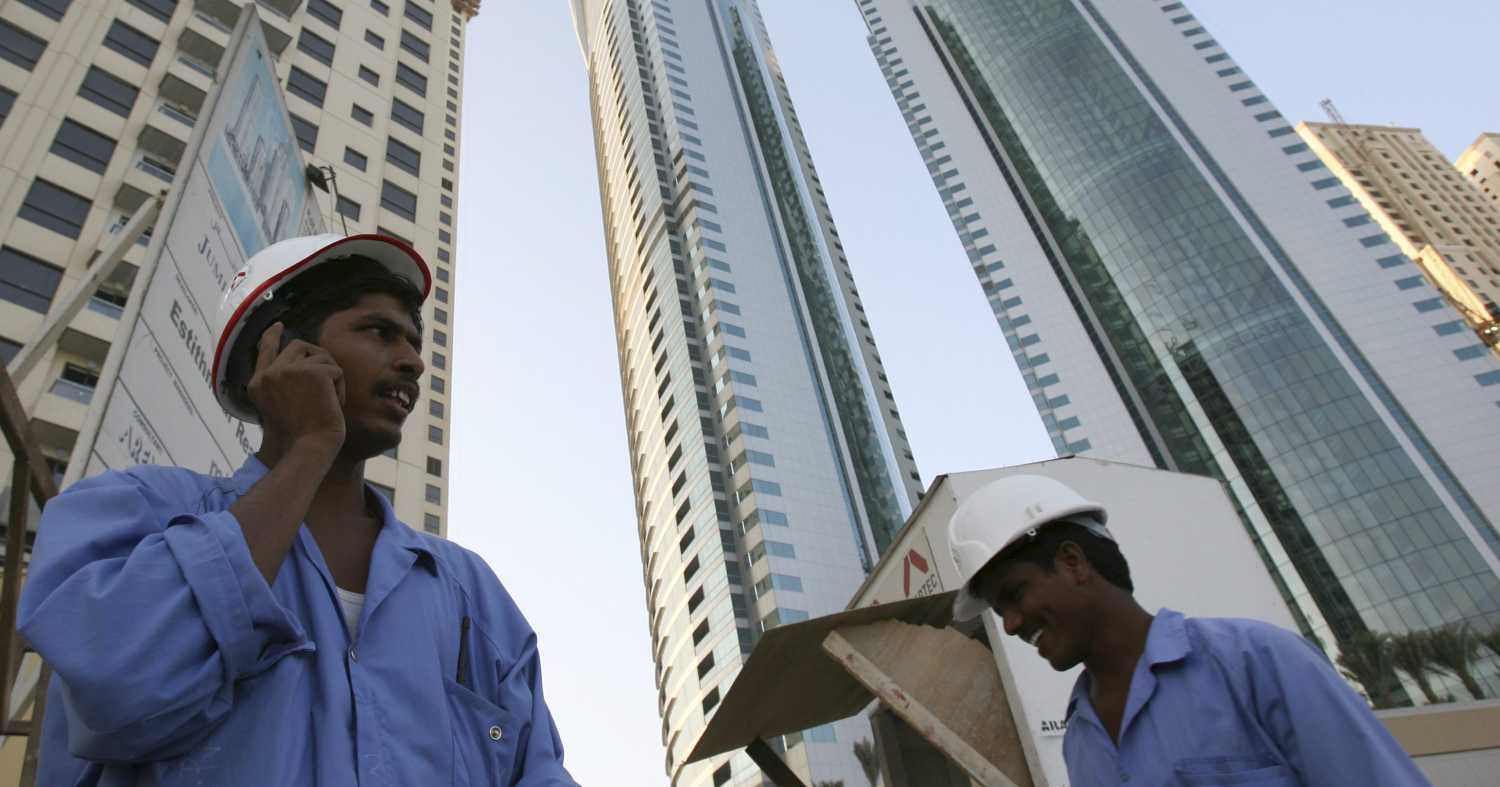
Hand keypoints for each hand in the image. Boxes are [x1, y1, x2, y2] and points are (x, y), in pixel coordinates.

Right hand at [247, 323, 345, 458]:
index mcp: (258, 384)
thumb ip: (285, 384)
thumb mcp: (283, 408)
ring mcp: (288, 371)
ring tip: (329, 402)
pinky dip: (341, 388)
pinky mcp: (312, 372)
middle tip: (330, 378)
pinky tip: (334, 405)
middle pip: (299, 346)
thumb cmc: (300, 438)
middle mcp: (269, 374)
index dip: (273, 335)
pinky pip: (336, 370)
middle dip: (318, 358)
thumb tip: (305, 361)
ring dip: (331, 378)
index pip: (265, 350)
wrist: (307, 450)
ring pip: (321, 357)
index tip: (278, 326)